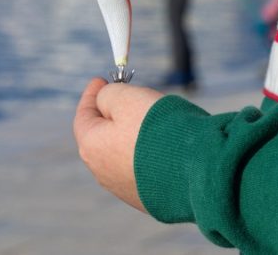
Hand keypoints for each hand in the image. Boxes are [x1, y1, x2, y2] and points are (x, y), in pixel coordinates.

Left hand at [73, 77, 163, 210]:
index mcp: (92, 146)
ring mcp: (124, 188)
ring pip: (121, 154)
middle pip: (102, 136)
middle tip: (125, 97)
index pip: (83, 115)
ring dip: (130, 136)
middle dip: (111, 115)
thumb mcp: (127, 98)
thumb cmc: (157, 130)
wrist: (194, 170)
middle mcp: (102, 172)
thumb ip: (108, 94)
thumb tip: (105, 100)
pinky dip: (145, 154)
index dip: (91, 94)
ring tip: (149, 120)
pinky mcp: (146, 197)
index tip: (101, 80)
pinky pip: (141, 168)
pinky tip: (162, 144)